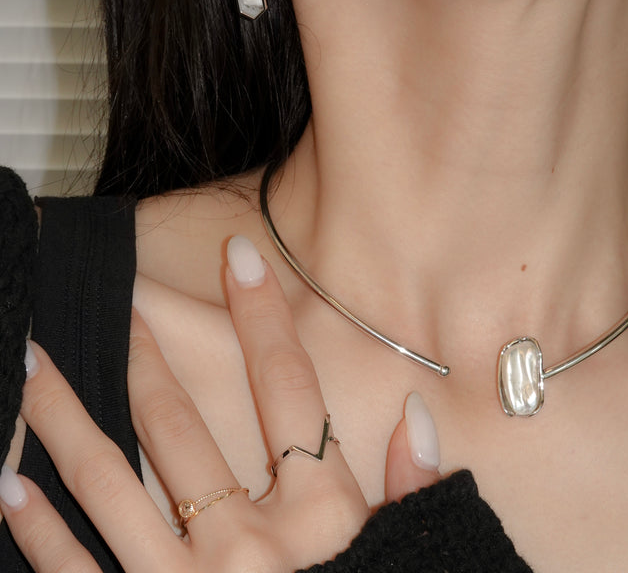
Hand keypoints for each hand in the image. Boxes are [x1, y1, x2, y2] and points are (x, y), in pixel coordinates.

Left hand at [0, 236, 440, 571]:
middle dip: (144, 356)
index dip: (264, 316)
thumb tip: (416, 411)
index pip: (289, 389)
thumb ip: (414, 488)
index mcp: (318, 518)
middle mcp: (247, 544)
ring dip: (64, 420)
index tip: (237, 255)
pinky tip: (9, 481)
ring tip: (33, 363)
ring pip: (111, 483)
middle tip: (118, 304)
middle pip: (181, 425)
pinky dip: (41, 529)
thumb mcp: (408, 555)